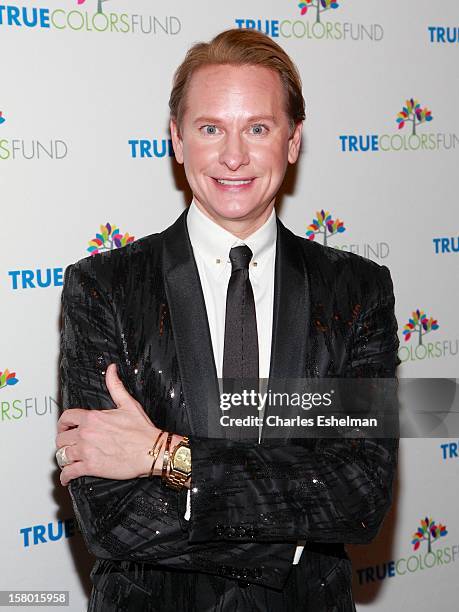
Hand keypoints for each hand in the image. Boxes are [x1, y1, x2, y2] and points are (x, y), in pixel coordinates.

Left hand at [56, 363, 159, 485]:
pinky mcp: (91, 467)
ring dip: (63, 457)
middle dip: (63, 440)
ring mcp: (87, 451)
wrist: (151, 450)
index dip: (63, 423)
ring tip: (67, 459)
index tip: (64, 426)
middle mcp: (86, 433)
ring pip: (62, 455)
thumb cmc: (142, 430)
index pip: (66, 418)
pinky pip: (69, 472)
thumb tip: (111, 370)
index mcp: (93, 418)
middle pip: (61, 437)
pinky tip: (67, 477)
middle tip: (67, 443)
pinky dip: (65, 476)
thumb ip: (115, 385)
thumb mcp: (128, 403)